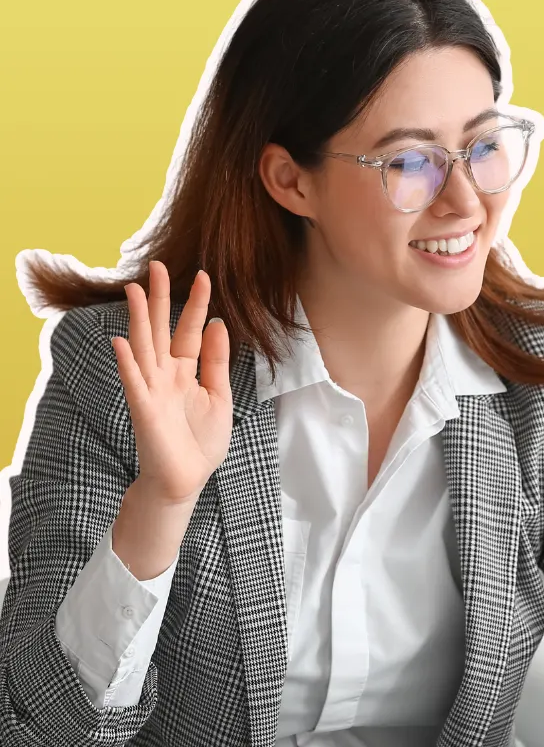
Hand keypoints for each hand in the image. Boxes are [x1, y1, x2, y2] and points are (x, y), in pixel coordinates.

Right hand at [110, 260, 232, 504]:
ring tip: (135, 290)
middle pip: (161, 330)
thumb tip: (218, 324)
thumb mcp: (219, 396)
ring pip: (144, 347)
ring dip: (139, 319)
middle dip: (160, 299)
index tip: (204, 275)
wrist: (186, 479)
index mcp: (185, 372)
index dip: (196, 304)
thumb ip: (217, 362)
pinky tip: (121, 341)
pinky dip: (127, 363)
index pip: (190, 330)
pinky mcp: (144, 410)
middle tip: (158, 266)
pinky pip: (134, 383)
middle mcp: (165, 375)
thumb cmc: (200, 442)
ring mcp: (152, 390)